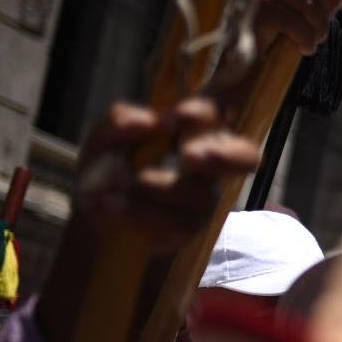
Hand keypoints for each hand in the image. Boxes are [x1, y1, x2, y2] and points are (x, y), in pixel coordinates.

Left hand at [74, 100, 258, 251]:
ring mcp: (205, 198)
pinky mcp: (192, 227)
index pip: (214, 114)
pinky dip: (145, 213)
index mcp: (192, 130)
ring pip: (204, 194)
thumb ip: (120, 122)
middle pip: (247, 156)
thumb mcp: (103, 138)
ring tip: (129, 185)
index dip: (204, 114)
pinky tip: (116, 206)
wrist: (94, 214)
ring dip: (163, 188)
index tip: (175, 116)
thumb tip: (148, 121)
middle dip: (224, 156)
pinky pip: (182, 223)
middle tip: (190, 156)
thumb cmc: (108, 165)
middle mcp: (209, 163)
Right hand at [252, 0, 341, 54]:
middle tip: (323, 23)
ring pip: (311, 5)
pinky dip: (307, 40)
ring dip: (319, 28)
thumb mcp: (301, 4)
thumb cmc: (274, 25)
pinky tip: (305, 47)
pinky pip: (298, 24)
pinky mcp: (260, 10)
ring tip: (314, 38)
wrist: (239, 51)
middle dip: (329, 5)